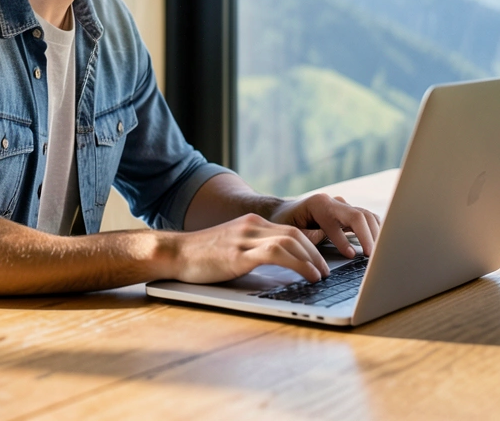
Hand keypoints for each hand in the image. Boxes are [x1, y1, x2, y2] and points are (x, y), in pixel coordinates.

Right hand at [161, 214, 330, 283]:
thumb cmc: (200, 257)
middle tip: (326, 271)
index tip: (321, 261)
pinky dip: (298, 263)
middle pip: (295, 233)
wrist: (173, 253)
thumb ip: (254, 251)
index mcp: (251, 224)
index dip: (311, 244)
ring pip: (290, 241)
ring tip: (321, 275)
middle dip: (316, 252)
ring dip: (311, 259)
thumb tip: (279, 265)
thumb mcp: (233, 249)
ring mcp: (245, 238)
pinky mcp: (239, 253)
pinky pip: (277, 253)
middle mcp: (251, 226)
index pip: (290, 230)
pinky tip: (308, 275)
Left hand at [268, 193, 381, 258]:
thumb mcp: (289, 230)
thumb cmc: (284, 222)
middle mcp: (333, 201)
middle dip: (368, 237)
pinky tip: (380, 244)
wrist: (283, 211)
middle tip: (373, 257)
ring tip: (379, 254)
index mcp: (318, 204)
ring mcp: (343, 206)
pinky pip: (368, 219)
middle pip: (358, 216)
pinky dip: (376, 230)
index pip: (337, 223)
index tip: (353, 256)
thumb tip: (332, 242)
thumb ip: (310, 237)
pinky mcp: (348, 213)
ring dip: (375, 234)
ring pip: (367, 216)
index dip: (345, 241)